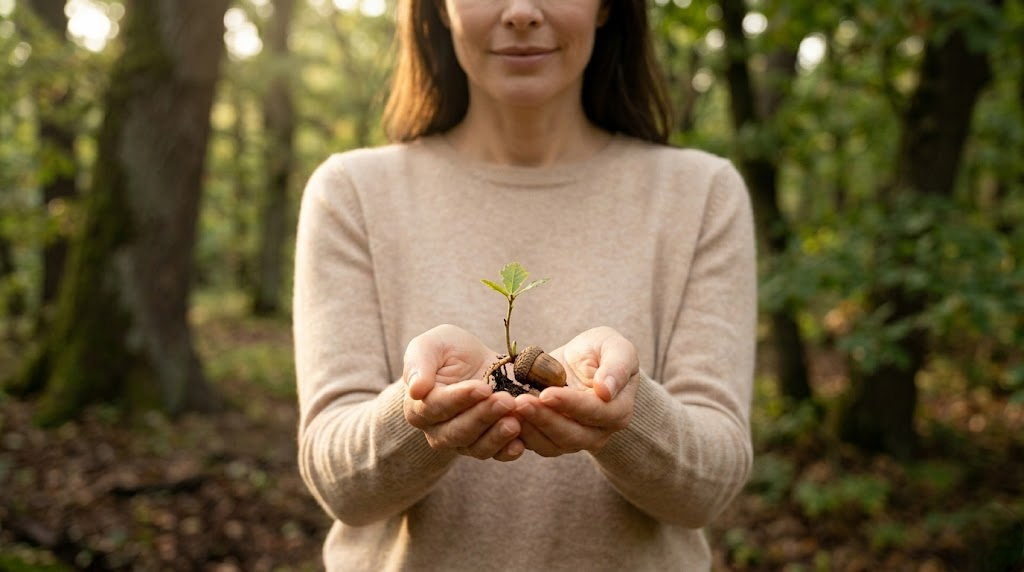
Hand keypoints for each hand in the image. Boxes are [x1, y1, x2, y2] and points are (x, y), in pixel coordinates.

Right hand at [402, 324, 524, 461]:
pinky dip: (507, 452)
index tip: (483, 388)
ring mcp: (462, 441)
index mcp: (419, 406)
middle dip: (483, 416)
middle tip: (506, 401)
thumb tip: (416, 390)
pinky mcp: (485, 445)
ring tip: (515, 421)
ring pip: (476, 447)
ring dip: (497, 436)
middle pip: (457, 431)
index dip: (460, 399)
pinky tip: (520, 444)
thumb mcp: (432, 345)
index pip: (437, 407)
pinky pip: (494, 454)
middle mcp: (437, 430)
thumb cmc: (449, 350)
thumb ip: (419, 363)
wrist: (476, 361)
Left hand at [514, 327, 639, 456]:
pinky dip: (519, 434)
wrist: (582, 363)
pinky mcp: (552, 440)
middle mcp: (599, 432)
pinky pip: (535, 444)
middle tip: (520, 402)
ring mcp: (575, 440)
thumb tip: (606, 391)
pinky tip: (503, 417)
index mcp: (618, 410)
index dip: (571, 405)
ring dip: (529, 429)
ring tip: (509, 408)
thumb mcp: (615, 346)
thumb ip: (617, 365)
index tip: (546, 393)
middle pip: (572, 435)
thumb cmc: (602, 351)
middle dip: (544, 419)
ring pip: (551, 445)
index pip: (595, 412)